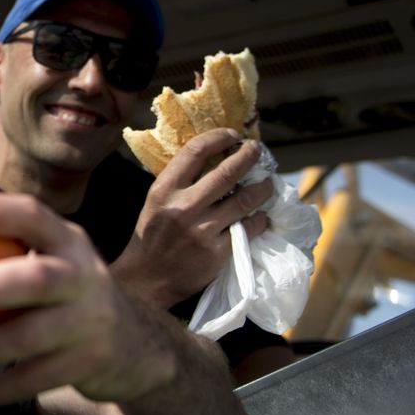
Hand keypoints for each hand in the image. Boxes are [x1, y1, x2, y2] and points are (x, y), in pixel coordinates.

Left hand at [0, 193, 173, 406]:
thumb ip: (2, 254)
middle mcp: (84, 275)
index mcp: (67, 241)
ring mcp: (91, 320)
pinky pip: (41, 377)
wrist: (137, 346)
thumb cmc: (66, 296)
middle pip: (36, 279)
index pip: (33, 215)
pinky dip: (5, 386)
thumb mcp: (51, 263)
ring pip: (36, 334)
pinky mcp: (92, 362)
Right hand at [113, 129, 272, 308]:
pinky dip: (260, 218)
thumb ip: (180, 182)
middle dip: (249, 156)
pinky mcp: (218, 252)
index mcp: (164, 189)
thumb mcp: (156, 201)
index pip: (196, 151)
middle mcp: (184, 206)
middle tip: (257, 150)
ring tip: (267, 183)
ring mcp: (203, 230)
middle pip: (227, 172)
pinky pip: (249, 228)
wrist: (146, 279)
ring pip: (245, 200)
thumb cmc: (152, 236)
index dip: (219, 137)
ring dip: (262, 187)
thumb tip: (213, 158)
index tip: (232, 135)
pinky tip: (260, 215)